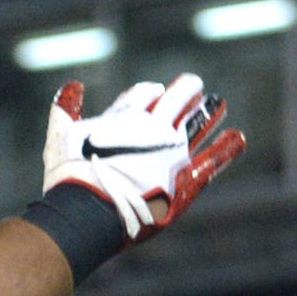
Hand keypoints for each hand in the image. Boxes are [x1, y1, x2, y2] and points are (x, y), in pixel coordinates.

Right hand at [41, 73, 245, 243]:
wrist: (89, 210)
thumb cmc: (70, 177)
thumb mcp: (59, 137)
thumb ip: (65, 109)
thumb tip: (71, 86)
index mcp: (125, 116)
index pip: (143, 96)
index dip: (149, 94)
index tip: (156, 93)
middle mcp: (154, 128)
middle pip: (177, 100)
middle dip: (186, 92)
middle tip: (196, 87)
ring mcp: (173, 152)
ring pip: (198, 122)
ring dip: (209, 112)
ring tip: (220, 104)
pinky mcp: (185, 178)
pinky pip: (213, 159)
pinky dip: (226, 148)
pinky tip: (237, 139)